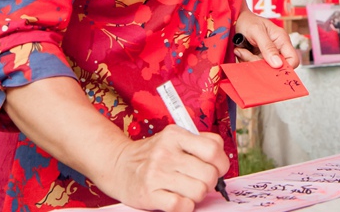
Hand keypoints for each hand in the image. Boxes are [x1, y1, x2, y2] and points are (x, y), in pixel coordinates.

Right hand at [105, 125, 228, 211]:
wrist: (118, 165)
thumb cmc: (153, 154)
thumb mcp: (174, 138)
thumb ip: (199, 142)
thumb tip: (221, 157)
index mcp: (175, 135)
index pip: (214, 149)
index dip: (221, 162)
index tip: (217, 167)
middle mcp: (165, 153)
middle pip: (209, 174)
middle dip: (210, 181)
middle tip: (200, 180)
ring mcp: (156, 174)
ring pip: (199, 191)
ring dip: (197, 194)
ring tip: (187, 189)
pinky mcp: (149, 194)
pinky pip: (182, 206)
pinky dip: (185, 206)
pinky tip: (178, 198)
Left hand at [234, 8, 299, 67]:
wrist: (236, 20)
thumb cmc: (248, 21)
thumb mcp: (257, 31)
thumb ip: (267, 47)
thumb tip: (278, 64)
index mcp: (282, 40)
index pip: (293, 60)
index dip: (286, 68)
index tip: (270, 68)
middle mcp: (277, 49)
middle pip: (275, 68)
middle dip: (260, 65)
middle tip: (247, 54)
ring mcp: (267, 55)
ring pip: (262, 69)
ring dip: (249, 61)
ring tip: (241, 49)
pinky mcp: (258, 58)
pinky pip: (254, 67)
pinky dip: (245, 61)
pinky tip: (241, 51)